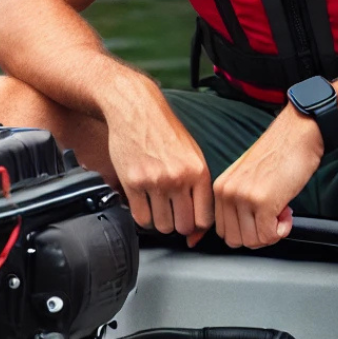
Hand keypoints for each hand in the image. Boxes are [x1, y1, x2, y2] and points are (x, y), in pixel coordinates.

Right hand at [102, 75, 212, 245]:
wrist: (137, 110)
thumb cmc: (165, 131)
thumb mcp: (193, 155)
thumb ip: (199, 188)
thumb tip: (198, 228)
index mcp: (198, 171)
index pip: (204, 219)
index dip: (198, 226)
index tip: (192, 221)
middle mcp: (178, 178)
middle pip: (183, 226)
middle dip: (178, 224)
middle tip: (173, 213)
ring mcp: (154, 181)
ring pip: (161, 226)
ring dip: (160, 220)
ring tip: (158, 205)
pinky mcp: (132, 182)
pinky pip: (141, 218)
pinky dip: (143, 216)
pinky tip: (145, 202)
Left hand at [213, 106, 323, 248]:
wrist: (297, 135)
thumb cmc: (279, 155)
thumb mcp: (247, 178)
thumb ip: (239, 201)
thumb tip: (244, 229)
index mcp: (220, 187)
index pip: (223, 230)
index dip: (246, 231)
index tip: (261, 219)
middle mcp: (227, 192)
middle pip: (235, 240)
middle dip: (258, 235)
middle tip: (273, 218)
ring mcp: (244, 197)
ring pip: (252, 241)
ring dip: (271, 233)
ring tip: (281, 212)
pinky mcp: (263, 202)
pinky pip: (269, 236)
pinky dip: (282, 231)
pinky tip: (287, 212)